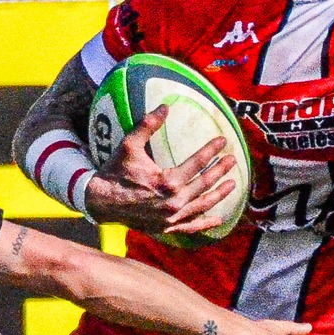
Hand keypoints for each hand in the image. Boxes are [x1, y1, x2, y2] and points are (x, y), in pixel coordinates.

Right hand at [85, 105, 240, 237]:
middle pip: (204, 184)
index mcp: (168, 181)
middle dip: (220, 170)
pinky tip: (218, 219)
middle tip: (233, 160)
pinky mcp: (166, 227)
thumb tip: (165, 106)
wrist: (100, 201)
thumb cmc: (115, 172)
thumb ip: (148, 125)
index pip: (197, 163)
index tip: (223, 141)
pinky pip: (191, 227)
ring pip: (203, 205)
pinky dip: (205, 224)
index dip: (212, 150)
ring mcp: (171, 217)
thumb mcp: (129, 145)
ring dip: (219, 194)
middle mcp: (174, 202)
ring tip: (232, 184)